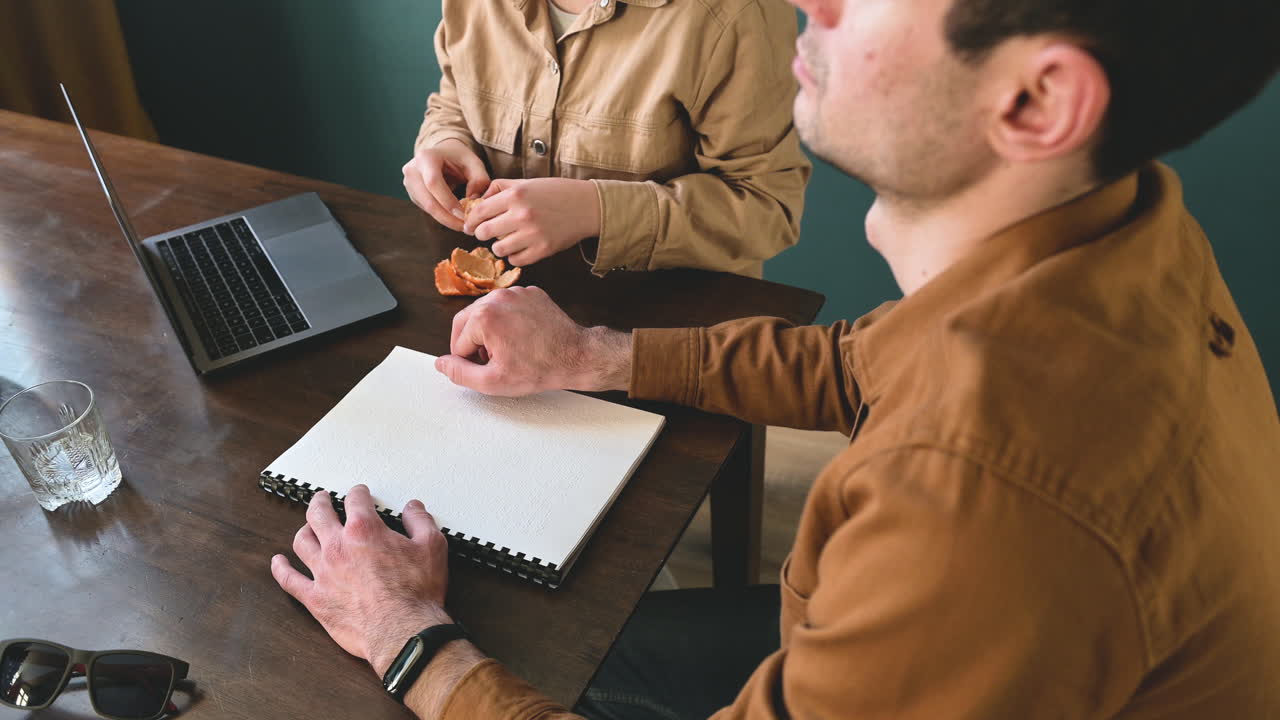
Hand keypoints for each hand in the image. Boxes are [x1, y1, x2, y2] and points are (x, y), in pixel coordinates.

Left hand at [270, 485, 451, 675]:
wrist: (402, 631)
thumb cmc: (417, 592)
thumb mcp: (432, 547)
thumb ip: (420, 521)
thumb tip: (413, 508)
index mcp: (364, 530)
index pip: (355, 500)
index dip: (358, 493)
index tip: (359, 493)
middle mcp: (338, 547)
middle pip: (319, 514)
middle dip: (320, 502)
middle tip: (322, 498)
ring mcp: (323, 573)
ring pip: (302, 542)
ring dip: (304, 530)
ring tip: (307, 527)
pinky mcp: (316, 598)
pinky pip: (290, 580)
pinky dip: (281, 569)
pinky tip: (278, 562)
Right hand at [403, 139, 490, 232]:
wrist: (442, 153)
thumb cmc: (459, 158)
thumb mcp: (474, 162)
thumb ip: (479, 179)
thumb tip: (473, 201)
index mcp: (426, 157)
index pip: (433, 183)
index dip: (448, 201)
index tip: (463, 215)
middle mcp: (412, 170)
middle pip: (428, 200)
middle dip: (447, 217)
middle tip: (465, 227)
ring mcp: (409, 183)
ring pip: (426, 208)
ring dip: (445, 220)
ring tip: (463, 225)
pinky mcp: (412, 194)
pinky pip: (426, 209)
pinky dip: (441, 216)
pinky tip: (454, 218)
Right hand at [434, 286, 631, 395]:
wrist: (576, 355)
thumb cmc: (539, 369)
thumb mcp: (492, 381)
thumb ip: (460, 373)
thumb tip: (440, 364)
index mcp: (483, 317)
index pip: (458, 342)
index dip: (468, 361)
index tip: (486, 370)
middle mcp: (496, 297)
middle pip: (467, 321)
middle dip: (472, 343)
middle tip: (489, 362)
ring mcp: (515, 292)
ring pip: (486, 311)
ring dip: (488, 331)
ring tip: (506, 350)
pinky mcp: (530, 292)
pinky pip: (507, 305)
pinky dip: (507, 320)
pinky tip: (521, 337)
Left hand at [463, 178, 600, 266]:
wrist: (587, 206)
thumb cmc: (555, 192)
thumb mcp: (526, 182)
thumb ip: (500, 188)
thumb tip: (477, 201)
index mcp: (516, 195)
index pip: (480, 211)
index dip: (471, 220)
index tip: (470, 225)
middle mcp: (522, 215)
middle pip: (484, 232)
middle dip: (482, 233)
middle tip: (486, 233)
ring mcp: (532, 234)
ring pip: (498, 249)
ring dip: (499, 246)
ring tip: (507, 239)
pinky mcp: (543, 250)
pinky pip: (515, 260)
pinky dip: (514, 255)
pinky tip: (520, 247)